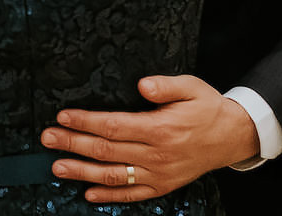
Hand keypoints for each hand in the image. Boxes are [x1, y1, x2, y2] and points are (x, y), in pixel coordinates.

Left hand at [40, 75, 258, 202]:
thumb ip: (165, 85)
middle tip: (47, 139)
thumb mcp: (192, 87)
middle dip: (73, 144)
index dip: (85, 121)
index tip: (63, 116)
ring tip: (57, 166)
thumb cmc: (208, 108)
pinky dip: (109, 197)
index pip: (113, 126)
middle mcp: (157, 154)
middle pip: (106, 150)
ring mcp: (159, 174)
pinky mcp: (163, 186)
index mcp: (160, 129)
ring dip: (82, 172)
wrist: (233, 137)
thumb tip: (142, 84)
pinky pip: (132, 195)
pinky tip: (88, 193)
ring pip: (114, 175)